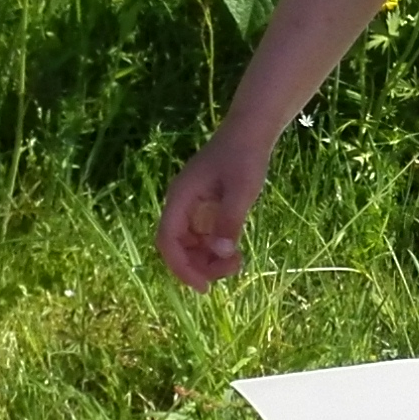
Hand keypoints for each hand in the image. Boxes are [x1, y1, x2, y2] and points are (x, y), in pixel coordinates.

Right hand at [156, 134, 271, 290]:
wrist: (250, 132)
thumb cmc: (244, 157)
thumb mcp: (241, 190)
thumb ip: (229, 221)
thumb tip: (220, 254)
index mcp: (180, 198)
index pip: (168, 241)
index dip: (181, 268)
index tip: (204, 287)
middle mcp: (181, 204)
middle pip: (178, 247)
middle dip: (200, 265)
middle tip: (232, 269)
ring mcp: (192, 206)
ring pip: (191, 245)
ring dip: (209, 259)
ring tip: (238, 261)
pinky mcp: (204, 207)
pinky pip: (202, 236)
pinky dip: (215, 248)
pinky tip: (235, 251)